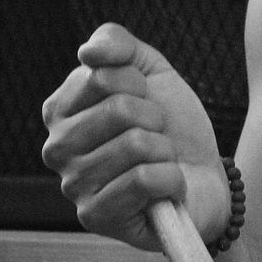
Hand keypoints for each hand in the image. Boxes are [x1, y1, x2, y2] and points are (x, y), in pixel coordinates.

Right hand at [40, 22, 230, 251]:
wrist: (205, 176)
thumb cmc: (172, 126)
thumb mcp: (150, 72)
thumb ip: (116, 45)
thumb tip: (87, 52)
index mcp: (60, 111)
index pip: (101, 75)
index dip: (140, 84)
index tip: (145, 102)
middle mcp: (56, 149)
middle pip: (117, 109)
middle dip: (155, 119)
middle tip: (157, 136)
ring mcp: (73, 186)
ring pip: (135, 144)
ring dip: (165, 150)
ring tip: (160, 162)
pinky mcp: (95, 217)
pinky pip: (143, 180)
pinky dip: (171, 179)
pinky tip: (165, 188)